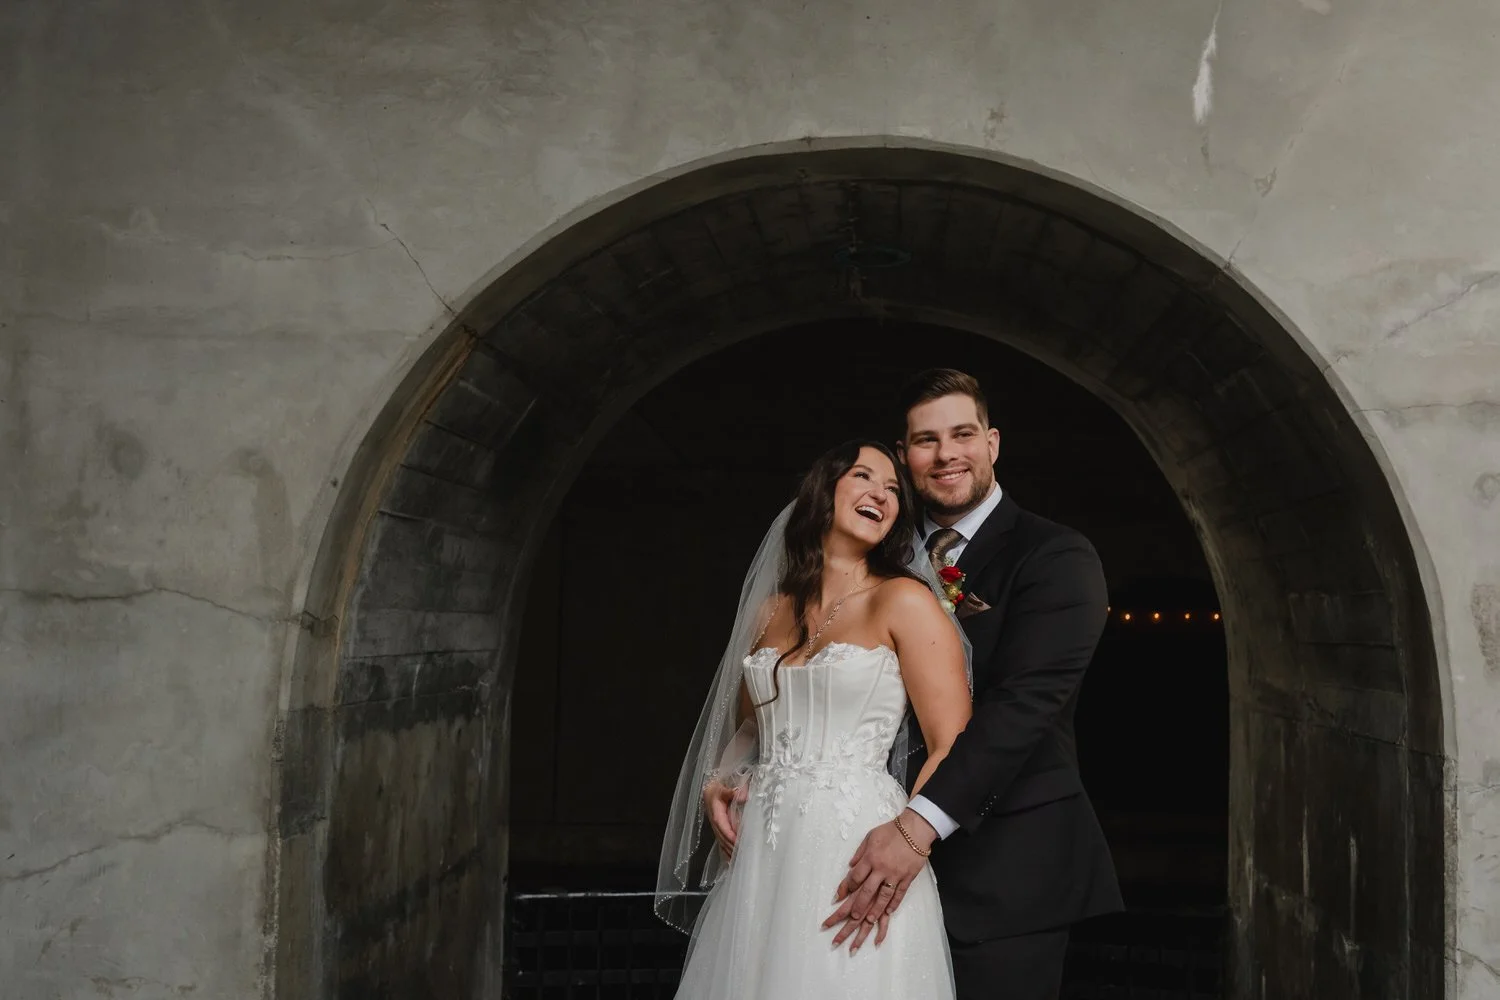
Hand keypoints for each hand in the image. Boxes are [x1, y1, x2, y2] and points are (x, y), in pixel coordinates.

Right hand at [703, 779, 747, 860]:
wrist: (709, 790)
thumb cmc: (717, 789)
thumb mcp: (723, 788)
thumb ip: (732, 792)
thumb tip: (743, 796)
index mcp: (716, 813)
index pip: (723, 827)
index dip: (730, 835)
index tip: (738, 842)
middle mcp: (715, 822)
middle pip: (722, 837)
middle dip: (731, 846)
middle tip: (743, 853)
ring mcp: (716, 827)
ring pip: (722, 841)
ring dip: (729, 850)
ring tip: (739, 858)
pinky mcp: (718, 829)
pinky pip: (721, 842)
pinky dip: (726, 851)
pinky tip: (731, 859)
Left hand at [822, 810, 936, 951]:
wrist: (915, 829)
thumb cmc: (891, 831)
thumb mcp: (870, 837)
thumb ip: (859, 852)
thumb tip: (850, 866)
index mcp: (870, 858)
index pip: (855, 877)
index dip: (845, 888)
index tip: (838, 898)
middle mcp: (881, 868)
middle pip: (867, 891)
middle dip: (857, 907)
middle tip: (851, 918)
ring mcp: (895, 874)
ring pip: (883, 897)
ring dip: (875, 911)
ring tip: (868, 921)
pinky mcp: (908, 877)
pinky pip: (900, 894)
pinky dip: (893, 904)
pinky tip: (888, 913)